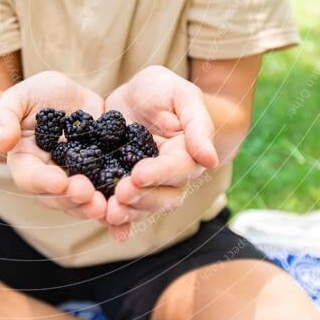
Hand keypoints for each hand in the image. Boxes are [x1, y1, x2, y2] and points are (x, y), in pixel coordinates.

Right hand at [0, 71, 109, 223]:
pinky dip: (120, 201)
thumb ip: (4, 117)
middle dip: (74, 199)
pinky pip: (111, 190)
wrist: (67, 95)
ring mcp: (79, 178)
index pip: (31, 177)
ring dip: (96, 207)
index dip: (43, 181)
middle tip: (89, 194)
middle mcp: (52, 178)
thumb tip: (4, 142)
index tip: (59, 180)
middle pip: (59, 197)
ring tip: (110, 205)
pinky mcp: (103, 173)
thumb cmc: (35, 95)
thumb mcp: (17, 98)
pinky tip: (133, 202)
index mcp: (27, 163)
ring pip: (85, 201)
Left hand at [104, 66, 218, 239]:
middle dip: (142, 198)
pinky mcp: (125, 186)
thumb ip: (198, 123)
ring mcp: (148, 185)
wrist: (134, 95)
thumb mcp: (180, 94)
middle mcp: (171, 176)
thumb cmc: (162, 89)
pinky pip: (125, 210)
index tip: (138, 175)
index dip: (159, 174)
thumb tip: (211, 159)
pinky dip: (120, 224)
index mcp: (187, 154)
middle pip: (163, 197)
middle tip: (120, 193)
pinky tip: (111, 229)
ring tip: (108, 211)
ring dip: (128, 213)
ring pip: (144, 208)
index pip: (177, 169)